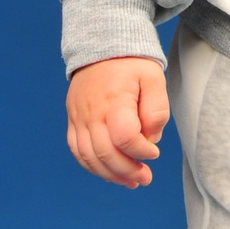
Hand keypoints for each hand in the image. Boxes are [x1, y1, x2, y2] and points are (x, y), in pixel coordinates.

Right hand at [66, 56, 169, 187]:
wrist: (101, 46)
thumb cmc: (131, 64)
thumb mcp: (153, 78)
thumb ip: (156, 110)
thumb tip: (150, 139)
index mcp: (114, 101)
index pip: (124, 137)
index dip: (141, 151)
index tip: (154, 152)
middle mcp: (92, 112)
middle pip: (105, 153)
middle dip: (128, 170)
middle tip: (145, 178)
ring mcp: (79, 118)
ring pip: (89, 157)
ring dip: (110, 175)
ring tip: (131, 182)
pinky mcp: (73, 121)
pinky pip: (78, 151)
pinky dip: (93, 167)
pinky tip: (110, 173)